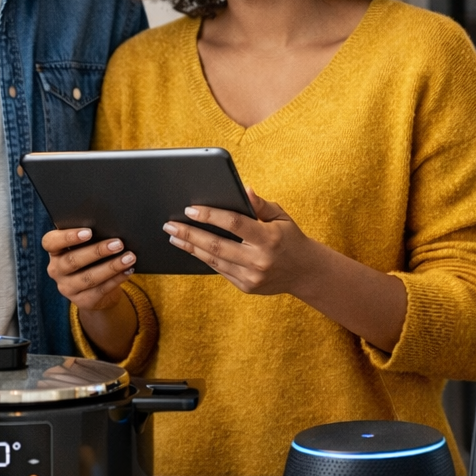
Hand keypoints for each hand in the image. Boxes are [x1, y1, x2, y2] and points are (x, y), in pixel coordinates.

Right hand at [43, 228, 136, 311]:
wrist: (94, 290)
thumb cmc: (90, 258)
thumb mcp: (85, 247)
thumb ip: (91, 238)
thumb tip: (111, 229)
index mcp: (54, 251)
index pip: (50, 242)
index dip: (68, 237)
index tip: (88, 232)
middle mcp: (56, 270)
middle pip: (72, 260)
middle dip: (97, 251)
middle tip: (118, 243)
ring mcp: (67, 288)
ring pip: (89, 277)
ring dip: (111, 267)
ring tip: (129, 257)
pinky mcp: (82, 301)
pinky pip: (100, 290)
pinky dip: (116, 279)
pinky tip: (128, 270)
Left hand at [162, 188, 322, 293]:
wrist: (306, 272)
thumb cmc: (290, 238)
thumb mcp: (281, 217)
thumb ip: (260, 204)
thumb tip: (243, 189)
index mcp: (268, 238)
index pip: (234, 224)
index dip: (210, 216)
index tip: (190, 209)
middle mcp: (259, 260)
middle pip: (217, 245)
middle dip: (190, 233)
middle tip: (170, 224)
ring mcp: (252, 277)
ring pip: (214, 260)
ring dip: (191, 247)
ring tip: (174, 235)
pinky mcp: (246, 287)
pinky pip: (220, 271)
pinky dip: (204, 258)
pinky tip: (191, 248)